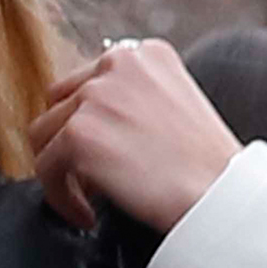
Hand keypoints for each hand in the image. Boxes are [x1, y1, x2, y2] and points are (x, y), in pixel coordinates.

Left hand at [28, 38, 244, 232]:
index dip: (90, 121)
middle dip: (69, 140)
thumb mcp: (176, 105)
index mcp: (143, 54)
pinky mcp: (79, 134)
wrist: (222, 196)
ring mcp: (95, 97)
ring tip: (88, 195)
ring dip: (61, 168)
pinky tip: (87, 213)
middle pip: (60, 102)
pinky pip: (46, 169)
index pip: (90, 80)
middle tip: (89, 175)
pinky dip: (60, 197)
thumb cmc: (209, 167)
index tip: (103, 150)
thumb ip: (135, 98)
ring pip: (44, 134)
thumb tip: (95, 122)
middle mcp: (116, 64)